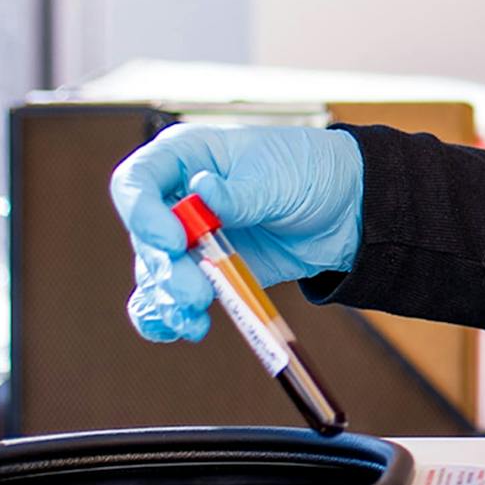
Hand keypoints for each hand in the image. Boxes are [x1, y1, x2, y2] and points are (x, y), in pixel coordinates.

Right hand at [108, 124, 364, 342]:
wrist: (347, 210)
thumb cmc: (310, 172)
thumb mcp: (279, 176)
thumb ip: (241, 193)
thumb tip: (203, 190)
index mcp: (186, 157)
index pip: (137, 183)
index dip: (143, 214)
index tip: (174, 241)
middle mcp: (176, 197)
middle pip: (145, 237)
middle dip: (165, 270)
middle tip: (196, 293)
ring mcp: (188, 237)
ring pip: (155, 273)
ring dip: (168, 300)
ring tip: (194, 320)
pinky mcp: (204, 271)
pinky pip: (168, 297)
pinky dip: (166, 316)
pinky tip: (180, 328)